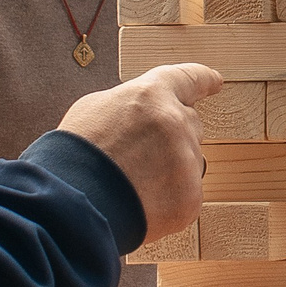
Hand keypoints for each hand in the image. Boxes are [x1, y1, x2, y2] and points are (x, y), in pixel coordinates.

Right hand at [58, 63, 220, 242]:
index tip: (215, 81)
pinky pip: (186, 197)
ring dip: (169, 172)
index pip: (187, 79)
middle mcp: (176, 123)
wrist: (70, 207)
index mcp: (150, 95)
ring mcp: (187, 162)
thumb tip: (144, 116)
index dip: (202, 79)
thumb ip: (131, 107)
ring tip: (132, 185)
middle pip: (190, 125)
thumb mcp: (94, 110)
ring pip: (189, 164)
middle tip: (140, 157)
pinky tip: (140, 206)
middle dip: (172, 139)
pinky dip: (167, 203)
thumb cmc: (75, 157)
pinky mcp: (190, 198)